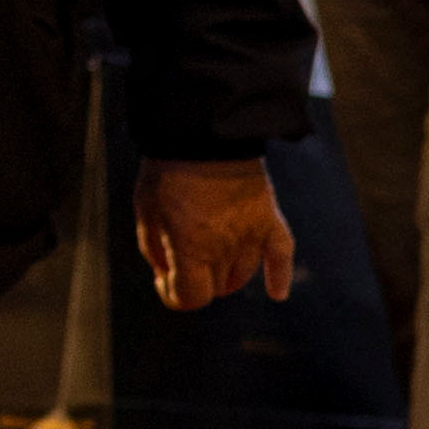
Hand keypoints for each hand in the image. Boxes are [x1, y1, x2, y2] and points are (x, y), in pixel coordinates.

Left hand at [132, 154, 296, 308]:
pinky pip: (282, 254)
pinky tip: (277, 292)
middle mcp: (224, 246)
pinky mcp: (269, 217)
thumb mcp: (146, 212)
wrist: (202, 130)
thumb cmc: (168, 170)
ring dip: (226, 274)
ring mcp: (251, 232)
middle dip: (197, 279)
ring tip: (213, 257)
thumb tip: (167, 275)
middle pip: (216, 287)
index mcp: (192, 247)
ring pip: (242, 274)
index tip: (165, 280)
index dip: (174, 295)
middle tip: (184, 256)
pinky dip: (281, 275)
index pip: (191, 298)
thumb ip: (156, 251)